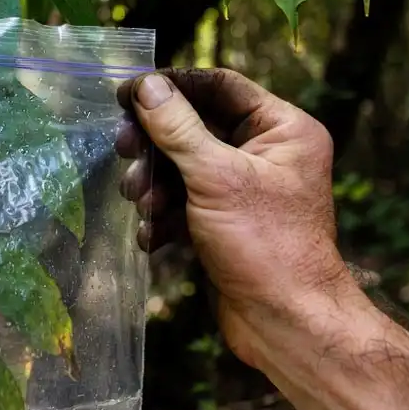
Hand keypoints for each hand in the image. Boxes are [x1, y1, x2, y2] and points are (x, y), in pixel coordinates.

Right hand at [115, 68, 355, 365]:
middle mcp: (269, 152)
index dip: (171, 86)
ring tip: (138, 202)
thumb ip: (178, 128)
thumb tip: (147, 85)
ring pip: (185, 166)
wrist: (286, 324)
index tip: (125, 95)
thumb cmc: (266, 245)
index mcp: (283, 129)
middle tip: (122, 150)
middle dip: (156, 143)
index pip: (220, 86)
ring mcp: (248, 189)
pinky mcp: (229, 222)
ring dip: (154, 183)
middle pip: (196, 126)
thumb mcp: (216, 177)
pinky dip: (165, 214)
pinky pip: (187, 201)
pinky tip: (150, 235)